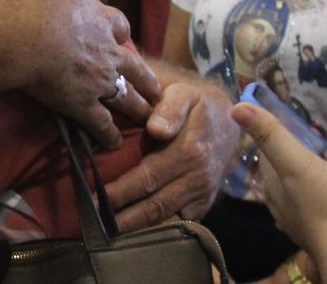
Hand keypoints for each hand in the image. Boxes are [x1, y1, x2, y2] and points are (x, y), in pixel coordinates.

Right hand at [9, 0, 159, 147]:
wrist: (23, 34)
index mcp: (99, 19)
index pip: (118, 25)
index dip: (119, 31)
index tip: (121, 35)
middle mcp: (106, 51)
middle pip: (134, 66)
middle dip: (145, 77)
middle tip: (156, 88)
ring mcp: (98, 81)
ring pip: (126, 96)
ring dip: (137, 106)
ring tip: (147, 116)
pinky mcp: (83, 105)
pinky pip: (102, 124)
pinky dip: (110, 134)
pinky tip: (115, 143)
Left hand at [108, 76, 239, 226]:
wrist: (230, 122)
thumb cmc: (197, 104)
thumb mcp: (184, 93)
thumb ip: (169, 108)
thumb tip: (156, 129)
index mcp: (189, 151)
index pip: (148, 178)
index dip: (121, 191)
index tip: (96, 197)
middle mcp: (197, 177)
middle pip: (155, 204)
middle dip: (124, 216)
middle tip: (95, 220)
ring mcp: (203, 193)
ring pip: (167, 217)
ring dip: (138, 227)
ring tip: (110, 231)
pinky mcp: (205, 202)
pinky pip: (181, 222)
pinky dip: (159, 229)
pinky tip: (137, 232)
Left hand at [233, 102, 326, 274]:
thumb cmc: (324, 204)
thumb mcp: (296, 163)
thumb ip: (270, 136)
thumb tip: (237, 107)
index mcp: (273, 187)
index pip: (268, 152)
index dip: (280, 133)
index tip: (297, 119)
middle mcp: (286, 202)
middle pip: (293, 164)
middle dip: (311, 147)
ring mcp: (310, 215)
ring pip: (315, 179)